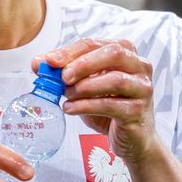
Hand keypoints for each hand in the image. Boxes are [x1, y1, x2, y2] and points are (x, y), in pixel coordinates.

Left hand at [35, 38, 156, 164]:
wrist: (130, 139)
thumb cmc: (109, 107)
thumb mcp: (84, 86)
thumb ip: (64, 72)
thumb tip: (38, 63)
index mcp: (125, 53)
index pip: (96, 43)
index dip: (71, 51)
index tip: (50, 61)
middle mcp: (139, 66)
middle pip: (113, 54)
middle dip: (83, 64)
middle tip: (62, 77)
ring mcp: (143, 89)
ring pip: (115, 80)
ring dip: (85, 87)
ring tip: (67, 95)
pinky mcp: (139, 111)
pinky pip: (111, 105)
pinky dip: (87, 106)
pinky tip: (71, 109)